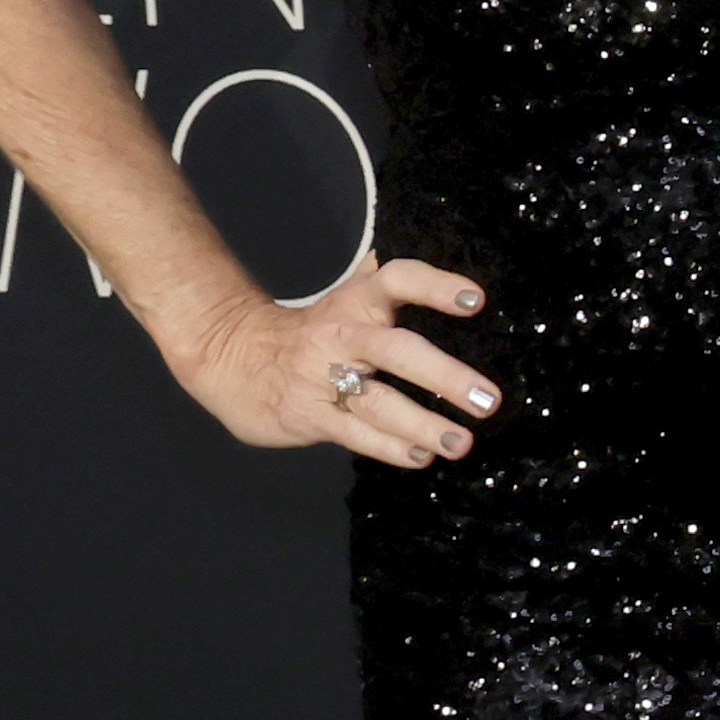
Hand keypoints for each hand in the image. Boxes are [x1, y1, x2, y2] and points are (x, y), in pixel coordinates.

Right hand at [173, 257, 497, 465]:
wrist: (232, 356)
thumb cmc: (315, 330)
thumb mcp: (349, 298)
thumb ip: (392, 285)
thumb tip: (449, 263)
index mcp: (357, 302)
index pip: (397, 280)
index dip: (436, 287)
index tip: (476, 302)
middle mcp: (343, 336)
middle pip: (395, 351)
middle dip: (444, 376)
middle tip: (488, 399)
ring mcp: (324, 378)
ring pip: (378, 402)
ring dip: (423, 424)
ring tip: (462, 442)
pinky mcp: (309, 415)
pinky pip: (355, 433)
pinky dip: (389, 447)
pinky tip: (421, 456)